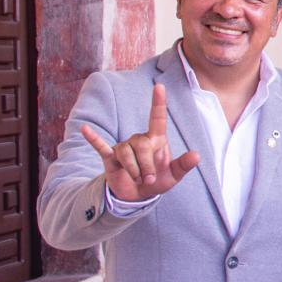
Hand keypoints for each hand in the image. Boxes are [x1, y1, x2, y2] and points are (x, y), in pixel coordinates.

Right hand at [80, 84, 199, 201]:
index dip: (158, 103)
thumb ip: (184, 165)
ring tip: (137, 178)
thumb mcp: (173, 176)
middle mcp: (139, 139)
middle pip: (142, 146)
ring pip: (127, 153)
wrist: (137, 195)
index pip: (157, 118)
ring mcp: (123, 147)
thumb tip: (197, 156)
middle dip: (146, 166)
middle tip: (148, 179)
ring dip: (134, 170)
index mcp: (156, 140)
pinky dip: (93, 138)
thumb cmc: (157, 181)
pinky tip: (84, 129)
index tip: (159, 86)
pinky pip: (100, 146)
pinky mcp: (110, 156)